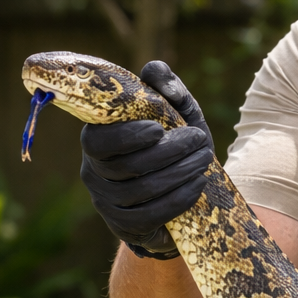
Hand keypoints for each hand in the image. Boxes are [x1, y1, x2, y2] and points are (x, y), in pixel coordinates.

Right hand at [79, 61, 213, 258]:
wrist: (180, 192)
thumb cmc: (173, 145)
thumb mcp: (175, 114)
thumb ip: (166, 87)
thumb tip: (155, 71)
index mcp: (97, 141)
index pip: (98, 141)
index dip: (127, 136)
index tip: (159, 129)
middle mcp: (93, 172)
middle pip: (126, 166)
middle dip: (169, 152)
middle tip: (199, 141)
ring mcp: (106, 203)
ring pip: (141, 191)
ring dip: (179, 174)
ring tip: (204, 161)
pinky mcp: (125, 226)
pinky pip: (149, 216)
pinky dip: (177, 200)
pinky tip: (197, 185)